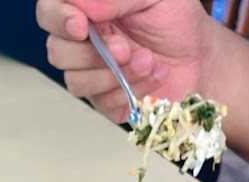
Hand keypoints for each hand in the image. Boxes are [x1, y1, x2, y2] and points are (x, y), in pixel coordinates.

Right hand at [36, 0, 215, 122]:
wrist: (199, 54)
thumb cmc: (174, 18)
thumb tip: (84, 10)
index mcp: (86, 10)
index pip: (49, 12)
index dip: (58, 20)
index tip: (81, 25)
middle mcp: (82, 41)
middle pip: (56, 52)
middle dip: (92, 55)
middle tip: (126, 48)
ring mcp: (92, 73)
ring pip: (75, 82)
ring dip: (114, 75)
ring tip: (147, 61)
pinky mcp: (107, 100)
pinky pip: (101, 104)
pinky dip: (129, 92)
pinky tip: (152, 76)